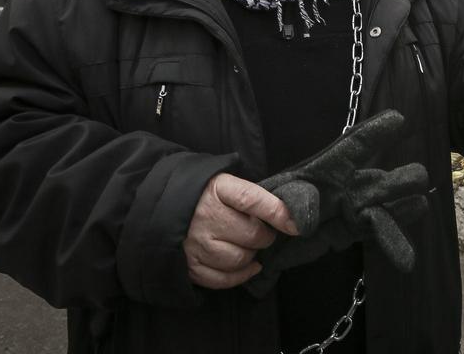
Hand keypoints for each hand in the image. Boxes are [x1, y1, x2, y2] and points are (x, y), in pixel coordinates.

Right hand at [184, 172, 298, 289]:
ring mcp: (195, 242)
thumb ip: (256, 197)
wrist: (167, 206)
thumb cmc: (207, 195)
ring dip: (251, 256)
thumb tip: (291, 218)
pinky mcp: (189, 264)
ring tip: (248, 246)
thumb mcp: (229, 184)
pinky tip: (247, 266)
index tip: (296, 225)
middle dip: (264, 237)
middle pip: (251, 235)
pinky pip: (222, 279)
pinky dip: (239, 275)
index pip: (252, 200)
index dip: (278, 213)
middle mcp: (205, 216)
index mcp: (218, 189)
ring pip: (239, 259)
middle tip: (263, 234)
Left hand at [244, 110, 428, 296]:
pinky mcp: (352, 231)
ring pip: (385, 208)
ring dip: (402, 208)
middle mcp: (346, 186)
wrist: (258, 239)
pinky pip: (376, 234)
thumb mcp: (269, 199)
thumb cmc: (262, 207)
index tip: (399, 119)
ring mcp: (353, 209)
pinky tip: (407, 257)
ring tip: (420, 206)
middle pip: (379, 181)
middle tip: (416, 178)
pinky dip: (392, 243)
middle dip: (399, 179)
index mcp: (325, 170)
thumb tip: (308, 219)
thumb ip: (289, 203)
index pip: (352, 147)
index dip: (375, 133)